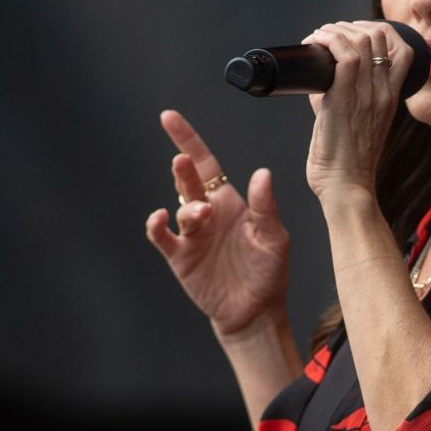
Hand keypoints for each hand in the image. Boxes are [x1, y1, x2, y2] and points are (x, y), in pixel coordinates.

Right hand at [145, 110, 289, 334]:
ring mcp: (191, 235)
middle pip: (187, 181)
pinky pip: (162, 236)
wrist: (255, 312)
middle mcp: (207, 214)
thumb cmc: (267, 274)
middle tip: (182, 163)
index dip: (187, 140)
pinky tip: (162, 219)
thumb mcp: (274, 238)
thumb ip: (266, 207)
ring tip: (200, 215)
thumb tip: (262, 174)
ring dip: (186, 205)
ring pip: (178, 207)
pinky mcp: (180, 257)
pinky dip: (157, 225)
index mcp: (228, 202)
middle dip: (183, 169)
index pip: (205, 164)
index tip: (169, 118)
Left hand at [303, 20, 412, 206]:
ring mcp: (368, 95)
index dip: (379, 31)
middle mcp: (384, 93)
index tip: (354, 34)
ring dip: (335, 30)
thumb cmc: (346, 166)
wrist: (346, 189)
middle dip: (350, 26)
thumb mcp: (353, 127)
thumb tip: (318, 85)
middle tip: (328, 36)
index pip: (403, 50)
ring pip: (362, 39)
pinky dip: (327, 40)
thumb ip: (339, 101)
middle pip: (380, 36)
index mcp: (391, 100)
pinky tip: (314, 43)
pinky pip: (344, 53)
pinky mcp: (346, 98)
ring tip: (318, 38)